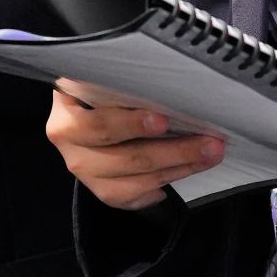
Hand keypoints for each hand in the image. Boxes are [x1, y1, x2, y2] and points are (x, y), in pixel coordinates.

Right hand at [45, 85, 224, 210]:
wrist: (81, 110)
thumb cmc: (98, 87)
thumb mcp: (99, 78)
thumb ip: (121, 82)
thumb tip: (171, 83)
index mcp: (67, 116)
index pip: (100, 123)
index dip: (131, 124)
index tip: (163, 120)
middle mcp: (72, 148)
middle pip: (125, 157)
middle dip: (173, 150)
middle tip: (209, 142)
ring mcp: (86, 173)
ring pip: (134, 182)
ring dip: (177, 169)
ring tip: (208, 155)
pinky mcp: (101, 191)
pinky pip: (132, 198)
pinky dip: (159, 189)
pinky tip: (183, 174)